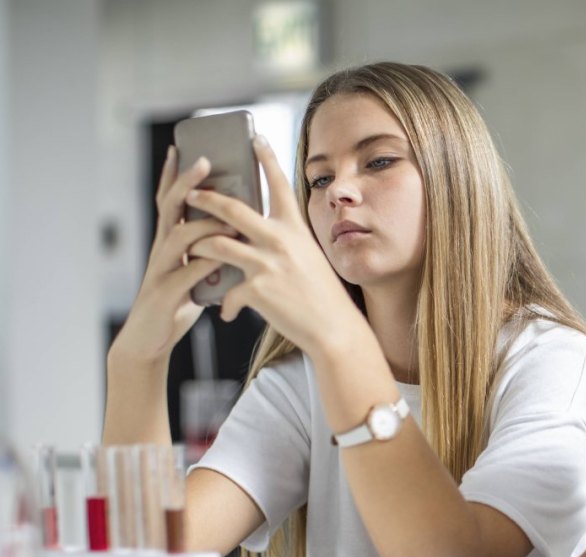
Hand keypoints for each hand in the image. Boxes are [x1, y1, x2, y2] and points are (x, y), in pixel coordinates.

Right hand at [113, 147, 232, 362]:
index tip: (187, 148)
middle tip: (203, 161)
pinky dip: (202, 266)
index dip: (177, 176)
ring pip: (176, 237)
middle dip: (186, 184)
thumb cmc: (176, 303)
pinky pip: (184, 276)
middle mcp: (161, 250)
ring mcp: (161, 271)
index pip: (172, 201)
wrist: (150, 340)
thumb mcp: (194, 272)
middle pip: (170, 208)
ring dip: (201, 224)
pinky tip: (219, 260)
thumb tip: (238, 234)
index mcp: (170, 242)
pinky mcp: (165, 295)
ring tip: (224, 216)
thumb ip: (210, 253)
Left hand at [184, 136, 363, 354]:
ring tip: (192, 251)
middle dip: (204, 197)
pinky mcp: (258, 289)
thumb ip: (286, 242)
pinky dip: (225, 304)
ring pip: (216, 244)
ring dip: (198, 247)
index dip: (266, 158)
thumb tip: (262, 232)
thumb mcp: (310, 258)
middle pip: (231, 208)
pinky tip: (226, 313)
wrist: (334, 329)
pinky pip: (228, 292)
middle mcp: (280, 240)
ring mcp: (267, 263)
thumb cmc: (323, 296)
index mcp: (295, 229)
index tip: (254, 137)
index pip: (278, 184)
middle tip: (190, 193)